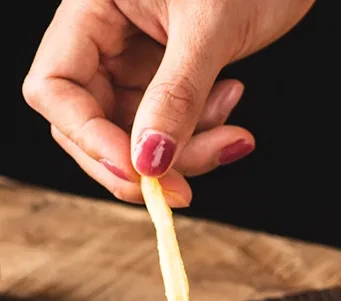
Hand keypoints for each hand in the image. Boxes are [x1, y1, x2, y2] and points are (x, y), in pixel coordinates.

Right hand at [23, 0, 313, 205]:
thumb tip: (149, 161)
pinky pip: (175, 127)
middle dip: (141, 163)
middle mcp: (106, 38)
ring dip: (188, 153)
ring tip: (234, 132)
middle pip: (93, 125)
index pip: (55, 88)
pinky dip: (204, 134)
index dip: (88, 138)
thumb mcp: (208, 29)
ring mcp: (138, 61)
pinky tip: (233, 104)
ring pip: (140, 137)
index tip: (138, 172)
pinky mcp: (172, 78)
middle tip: (184, 191)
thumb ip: (177, 95)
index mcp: (92, 8)